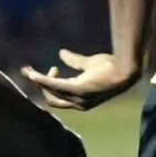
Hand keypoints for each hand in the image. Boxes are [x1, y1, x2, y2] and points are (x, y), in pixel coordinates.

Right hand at [21, 49, 138, 110]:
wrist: (126, 68)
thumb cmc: (113, 66)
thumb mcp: (89, 64)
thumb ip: (75, 61)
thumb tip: (61, 54)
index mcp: (81, 99)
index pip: (58, 97)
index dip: (47, 86)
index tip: (42, 72)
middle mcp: (78, 103)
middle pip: (51, 97)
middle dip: (39, 85)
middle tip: (30, 71)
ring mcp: (79, 99)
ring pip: (50, 92)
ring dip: (38, 81)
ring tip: (29, 71)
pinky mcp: (79, 90)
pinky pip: (55, 86)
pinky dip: (43, 81)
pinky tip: (34, 74)